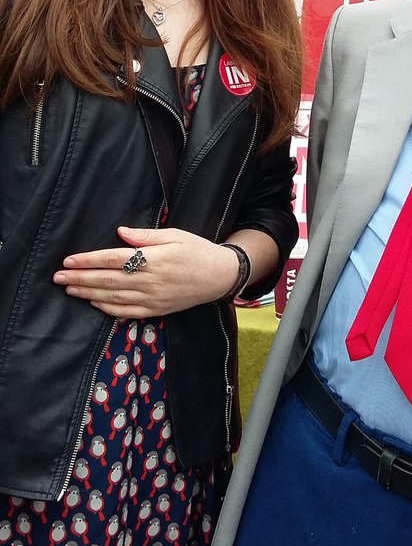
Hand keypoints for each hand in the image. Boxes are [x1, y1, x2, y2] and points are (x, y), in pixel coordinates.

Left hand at [52, 226, 240, 317]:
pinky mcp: (156, 310)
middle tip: (58, 277)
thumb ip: (146, 236)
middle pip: (107, 280)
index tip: (69, 261)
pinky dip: (107, 309)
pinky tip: (93, 304)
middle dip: (80, 279)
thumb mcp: (175, 235)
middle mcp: (150, 281)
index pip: (113, 260)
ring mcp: (152, 299)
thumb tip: (121, 232)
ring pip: (113, 298)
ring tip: (69, 289)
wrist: (219, 276)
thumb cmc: (197, 250)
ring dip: (88, 294)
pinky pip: (126, 312)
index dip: (89, 261)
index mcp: (153, 259)